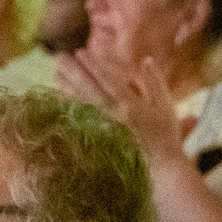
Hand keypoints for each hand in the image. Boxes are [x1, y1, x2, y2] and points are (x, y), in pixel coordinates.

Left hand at [56, 49, 181, 153]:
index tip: (79, 52)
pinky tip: (59, 100)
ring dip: (67, 88)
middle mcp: (114, 115)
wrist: (161, 168)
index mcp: (131, 104)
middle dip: (74, 72)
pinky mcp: (99, 141)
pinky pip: (80, 122)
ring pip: (82, 104)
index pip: (108, 80)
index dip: (93, 66)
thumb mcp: (165, 106)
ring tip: (55, 74)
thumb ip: (155, 82)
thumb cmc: (165, 136)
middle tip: (59, 58)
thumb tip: (146, 60)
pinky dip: (69, 110)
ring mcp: (105, 129)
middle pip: (90, 89)